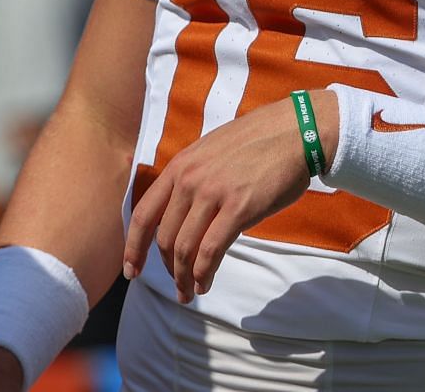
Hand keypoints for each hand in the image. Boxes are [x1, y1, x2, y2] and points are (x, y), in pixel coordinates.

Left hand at [122, 93, 330, 300]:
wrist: (293, 132)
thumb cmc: (255, 144)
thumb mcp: (208, 153)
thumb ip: (191, 180)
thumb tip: (182, 215)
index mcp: (178, 167)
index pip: (143, 214)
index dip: (133, 247)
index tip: (132, 270)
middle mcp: (189, 180)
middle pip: (164, 237)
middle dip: (166, 269)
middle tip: (177, 287)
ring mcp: (212, 193)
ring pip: (185, 248)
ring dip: (185, 277)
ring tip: (189, 292)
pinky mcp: (238, 208)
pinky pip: (211, 249)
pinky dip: (205, 273)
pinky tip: (206, 283)